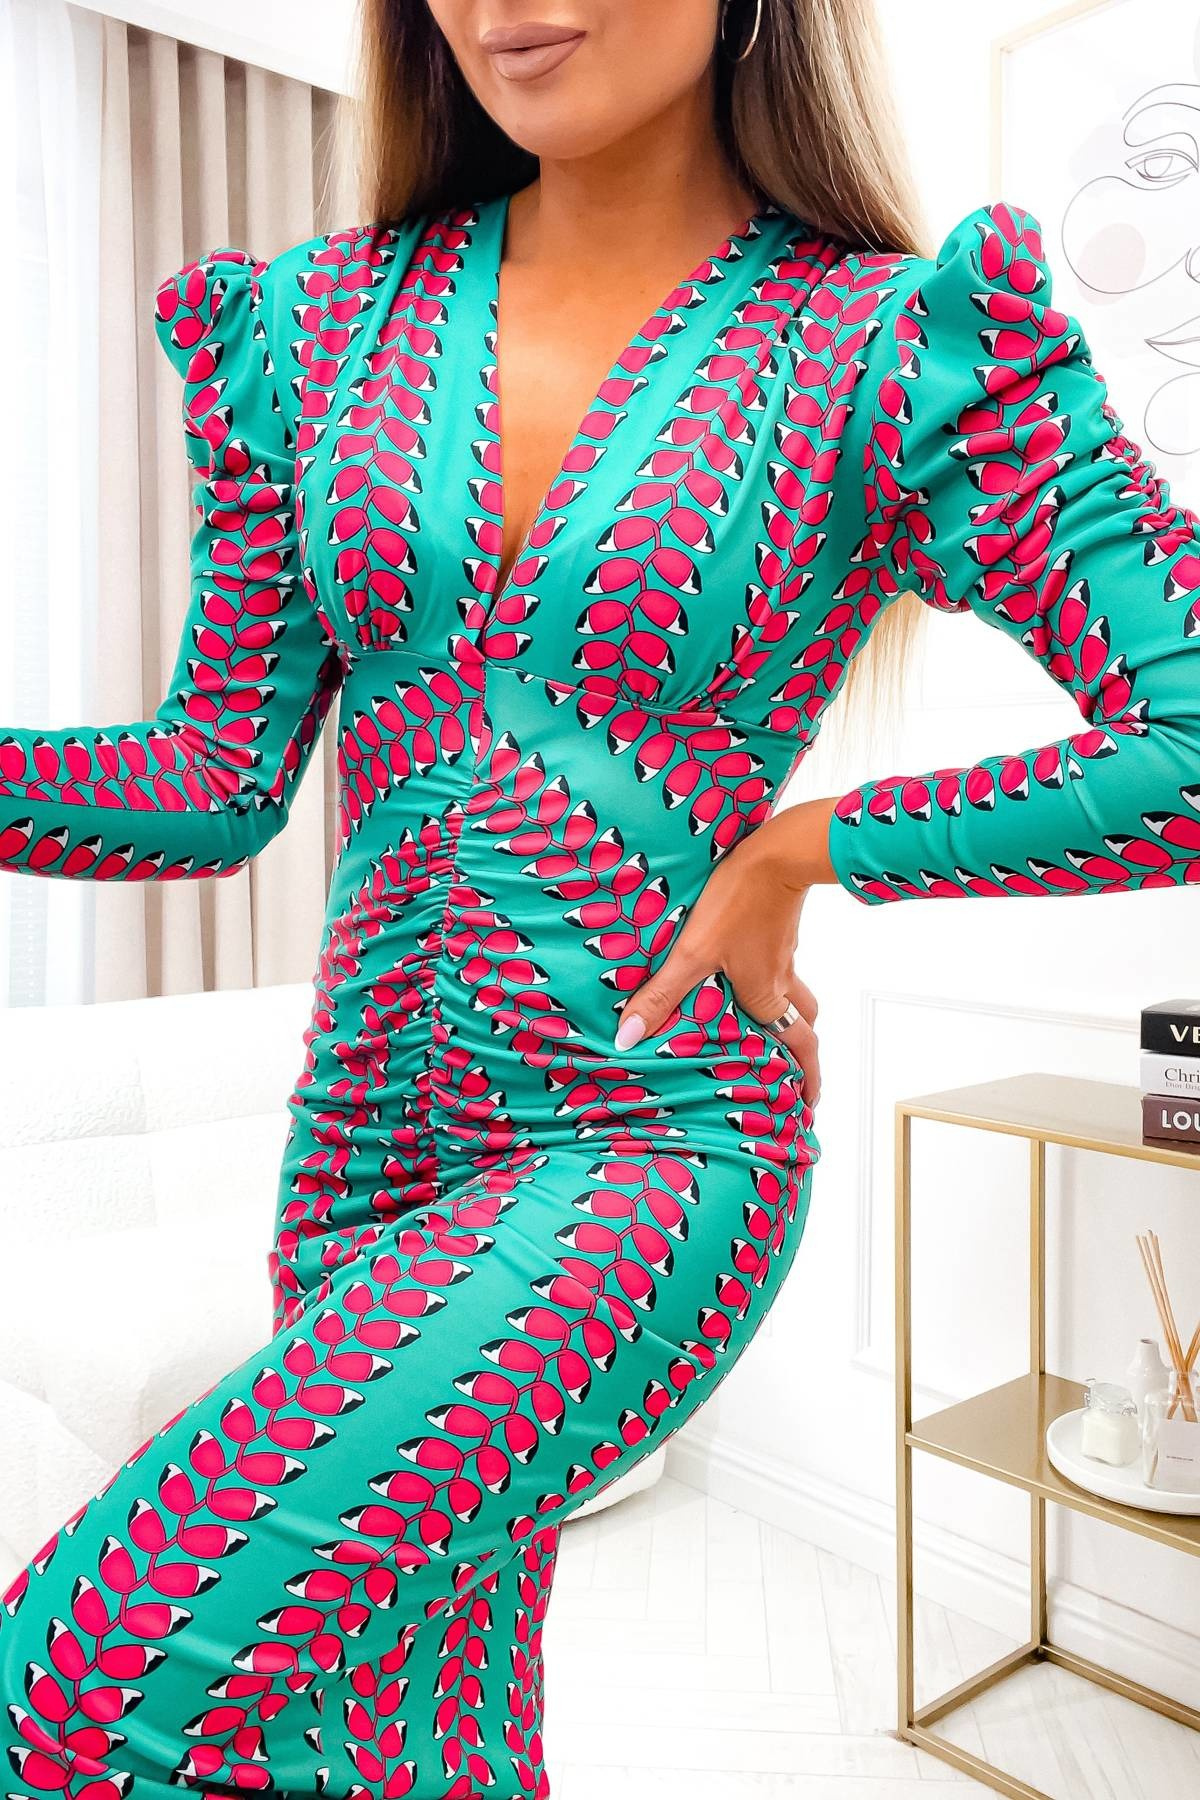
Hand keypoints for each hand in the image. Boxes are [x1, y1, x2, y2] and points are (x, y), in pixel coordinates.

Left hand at [612, 797, 838, 1107]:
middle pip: (804, 1024)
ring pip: (796, 992)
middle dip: (803, 1052)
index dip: (807, 1080)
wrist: (779, 851)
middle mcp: (781, 979)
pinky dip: (775, 976)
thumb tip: (627, 1039)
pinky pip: (782, 962)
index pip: (799, 1048)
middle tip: (796, 1072)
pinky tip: (751, 967)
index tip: (809, 1106)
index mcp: (766, 996)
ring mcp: (783, 951)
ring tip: (778, 1026)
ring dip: (793, 1014)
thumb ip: (661, 995)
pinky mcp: (778, 925)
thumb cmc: (739, 901)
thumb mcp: (693, 953)